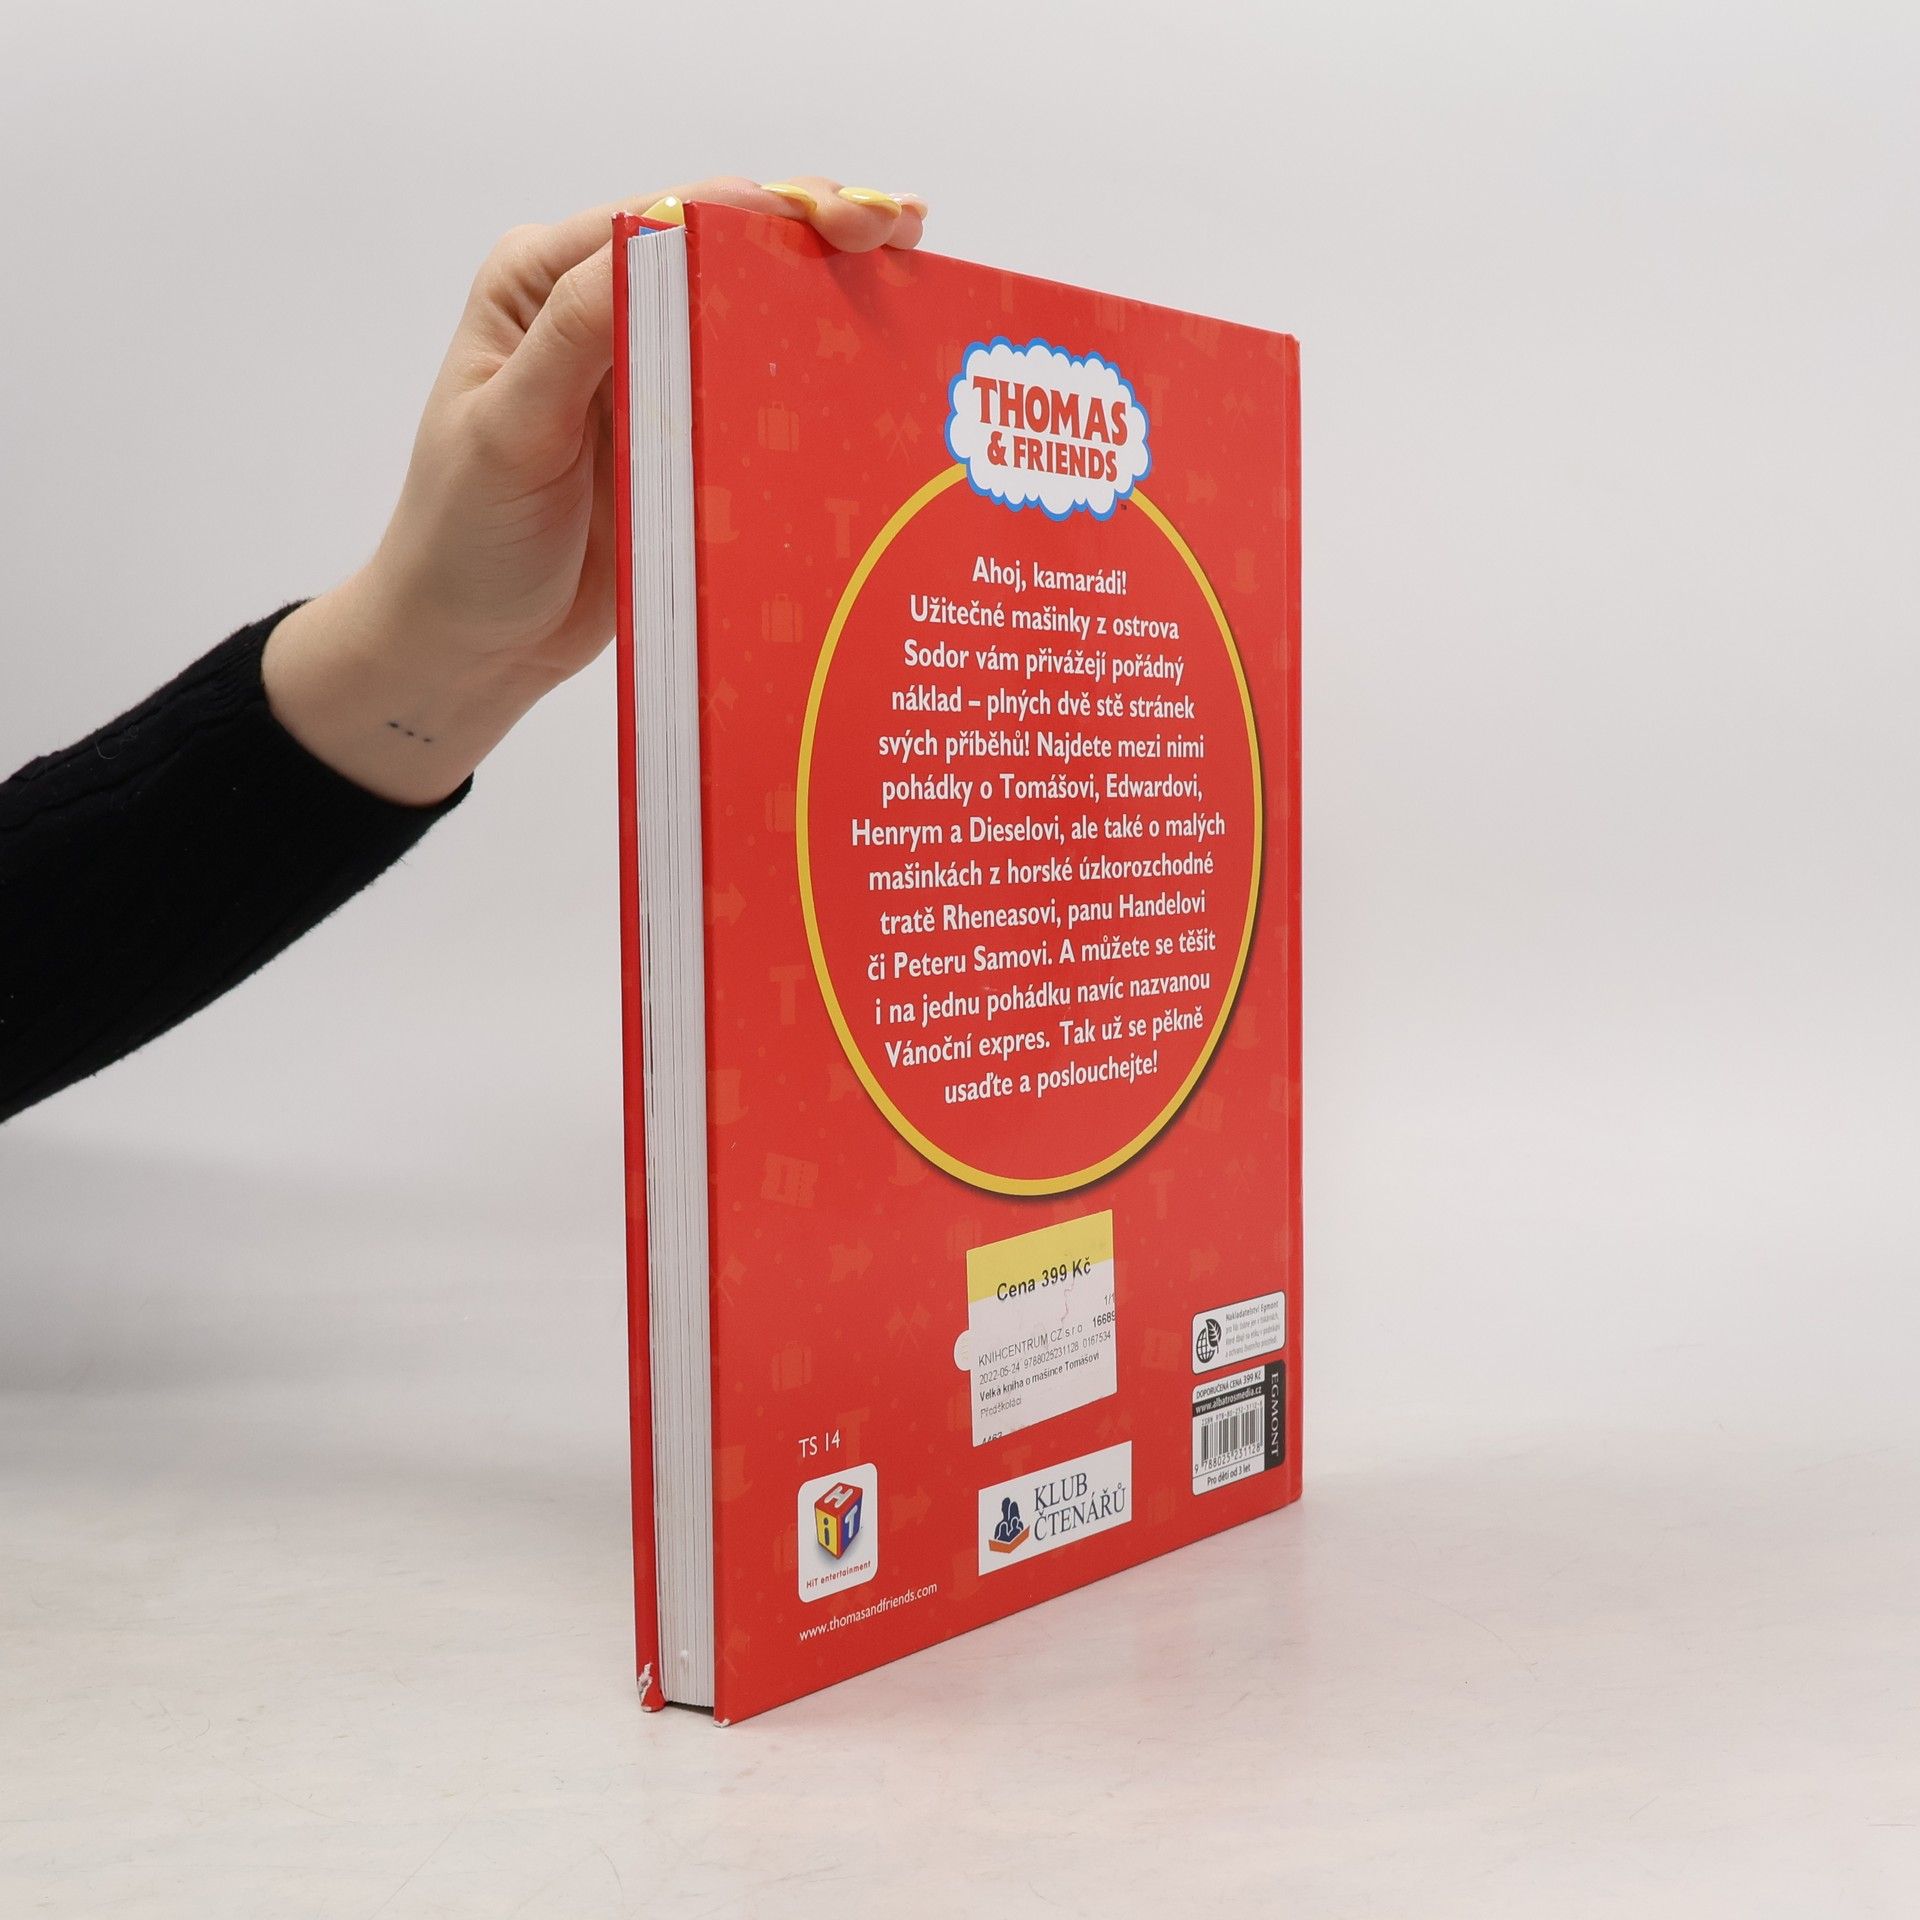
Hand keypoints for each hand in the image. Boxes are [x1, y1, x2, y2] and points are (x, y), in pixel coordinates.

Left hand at [263, 177, 928, 805]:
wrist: (468, 649)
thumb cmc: (463, 539)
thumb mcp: (506, 431)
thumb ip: (576, 335)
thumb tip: (661, 233)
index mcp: (548, 282)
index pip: (668, 217)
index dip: (762, 208)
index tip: (841, 219)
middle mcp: (606, 314)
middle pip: (729, 255)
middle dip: (819, 237)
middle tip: (905, 234)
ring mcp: (655, 382)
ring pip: (758, 325)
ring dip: (835, 303)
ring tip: (918, 283)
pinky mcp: (689, 448)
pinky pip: (764, 406)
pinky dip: (820, 390)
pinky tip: (883, 378)